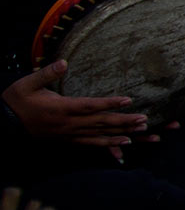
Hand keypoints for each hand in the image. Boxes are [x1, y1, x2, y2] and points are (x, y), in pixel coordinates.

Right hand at [1, 61, 148, 150]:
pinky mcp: (69, 140)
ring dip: (123, 134)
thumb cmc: (17, 101)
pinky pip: (92, 144)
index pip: (89, 106)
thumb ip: (47, 73)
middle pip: (101, 123)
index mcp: (60, 108)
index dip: (109, 103)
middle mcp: (68, 124)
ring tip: (144, 133)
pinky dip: (109, 146)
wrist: (5, 124)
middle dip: (124, 122)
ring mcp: (70, 134)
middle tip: (145, 120)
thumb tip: (64, 62)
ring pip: (100, 136)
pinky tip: (125, 147)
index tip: (128, 100)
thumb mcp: (27, 84)